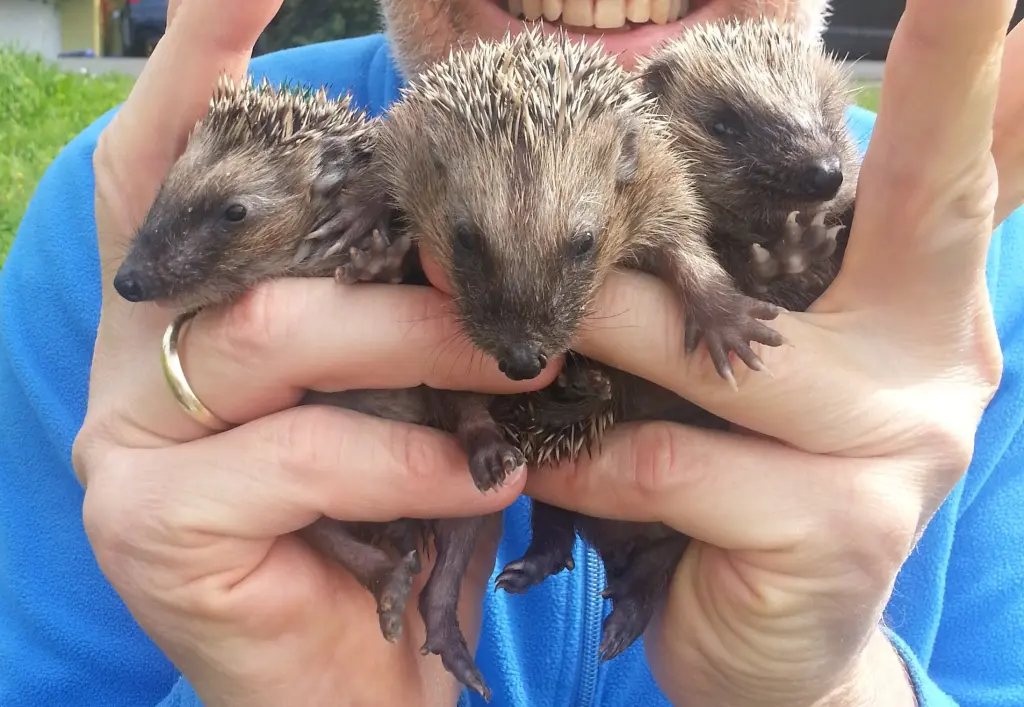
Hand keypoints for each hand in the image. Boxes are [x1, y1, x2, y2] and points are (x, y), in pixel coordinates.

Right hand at [72, 2, 555, 705]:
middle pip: (243, 237)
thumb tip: (476, 233)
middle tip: (505, 274)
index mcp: (181, 314)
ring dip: (418, 344)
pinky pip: (304, 455)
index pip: (172, 161)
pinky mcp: (152, 527)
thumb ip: (393, 309)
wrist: (357, 682)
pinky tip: (484, 477)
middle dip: (386, 244)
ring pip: (277, 332)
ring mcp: (126, 444)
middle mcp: (128, 360)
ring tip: (519, 367)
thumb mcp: (394, 398)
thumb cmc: (389, 525)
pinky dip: (412, 462)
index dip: (198, 60)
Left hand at [523, 2, 1023, 705]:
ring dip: (612, 331)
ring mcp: (904, 448)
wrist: (759, 642)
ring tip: (537, 329)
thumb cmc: (732, 481)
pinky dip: (587, 457)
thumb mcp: (739, 373)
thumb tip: (643, 177)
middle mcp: (939, 358)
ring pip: (729, 355)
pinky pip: (671, 463)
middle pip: (923, 201)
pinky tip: (545, 459)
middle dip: (946, 79)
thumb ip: (723, 288)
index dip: (979, 69)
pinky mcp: (838, 529)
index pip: (963, 167)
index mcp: (920, 304)